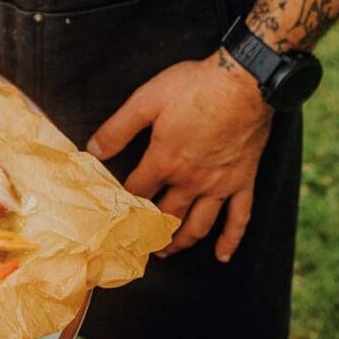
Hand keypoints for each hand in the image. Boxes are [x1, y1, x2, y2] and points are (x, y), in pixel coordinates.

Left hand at [87, 52, 272, 262]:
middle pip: (167, 215)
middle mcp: (191, 180)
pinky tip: (222, 255)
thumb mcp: (147, 99)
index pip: (138, 191)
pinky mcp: (243, 180)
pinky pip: (239, 218)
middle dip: (149, 231)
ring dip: (181, 241)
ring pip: (198, 224)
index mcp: (165, 160)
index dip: (123, 203)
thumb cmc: (195, 86)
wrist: (245, 82)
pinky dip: (230, 240)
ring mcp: (220, 184)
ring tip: (167, 252)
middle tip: (138, 242)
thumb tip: (93, 149)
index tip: (113, 215)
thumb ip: (119, 128)